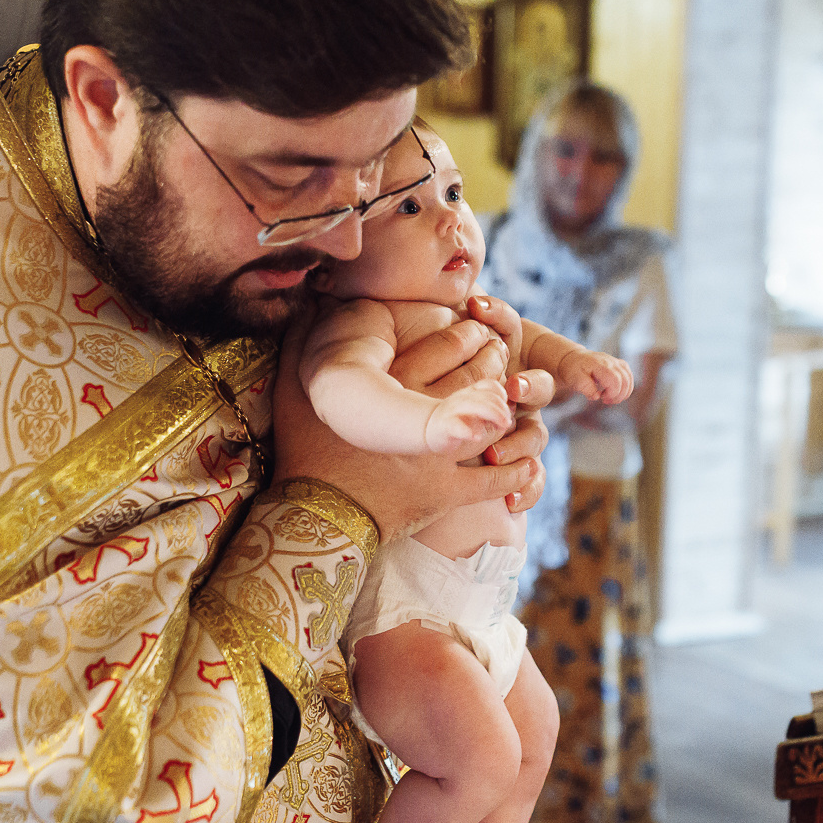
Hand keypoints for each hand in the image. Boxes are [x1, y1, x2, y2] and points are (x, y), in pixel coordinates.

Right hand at [273, 310, 538, 541]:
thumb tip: (307, 303)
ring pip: (491, 425)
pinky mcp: (444, 495)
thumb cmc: (304, 453)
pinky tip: (529, 463)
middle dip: (495, 363)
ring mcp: (437, 458)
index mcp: (393, 388)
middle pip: (474, 381)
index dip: (466, 336)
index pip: (444, 350)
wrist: (315, 518)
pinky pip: (492, 481)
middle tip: (502, 354)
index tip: (477, 329)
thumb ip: (300, 344)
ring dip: (509, 411)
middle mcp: (421, 418)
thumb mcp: (293, 391)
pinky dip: (515, 472)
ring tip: (514, 401)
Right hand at [423, 379, 512, 455]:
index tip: (507, 410)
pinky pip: (455, 426)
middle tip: (508, 422)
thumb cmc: (456, 423)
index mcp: (471, 394)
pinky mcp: (443, 427)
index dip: (502, 395)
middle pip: (485, 395)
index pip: (489, 386)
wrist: (424, 429)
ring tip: (503, 425)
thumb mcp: (475, 414)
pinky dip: (467, 431)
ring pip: (474, 405)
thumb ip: (491, 412)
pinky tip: (476, 437)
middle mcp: (462, 399)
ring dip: (492, 414)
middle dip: (501, 408)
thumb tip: (510, 417)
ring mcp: (452, 411)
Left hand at [560, 348, 633, 404]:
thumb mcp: (574, 379)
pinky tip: (616, 392)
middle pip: (624, 381)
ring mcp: (616, 362)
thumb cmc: (573, 370)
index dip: (612, 393)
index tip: (602, 398)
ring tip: (611, 398)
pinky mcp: (619, 364)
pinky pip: (629, 376)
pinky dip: (626, 387)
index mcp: (599, 364)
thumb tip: (597, 396)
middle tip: (606, 401)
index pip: (615, 380)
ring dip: (623, 393)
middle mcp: (610, 361)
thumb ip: (585, 388)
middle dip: (618, 396)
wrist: (574, 358)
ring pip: (629, 379)